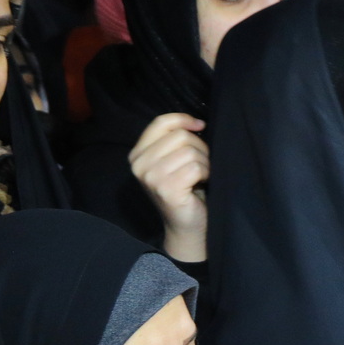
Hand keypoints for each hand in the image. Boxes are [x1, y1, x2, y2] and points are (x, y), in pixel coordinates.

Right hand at [127, 113, 209, 261]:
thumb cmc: (184, 190)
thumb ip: (174, 141)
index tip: (200, 125)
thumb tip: (197, 122)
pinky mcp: (166, 189)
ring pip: (190, 151)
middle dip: (199, 147)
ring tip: (200, 175)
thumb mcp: (173, 160)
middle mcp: (139, 164)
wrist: (187, 225)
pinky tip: (201, 183)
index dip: (184, 119)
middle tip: (201, 163)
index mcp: (138, 154)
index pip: (161, 122)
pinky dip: (205, 173)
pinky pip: (196, 167)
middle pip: (179, 136)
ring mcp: (151, 177)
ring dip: (204, 162)